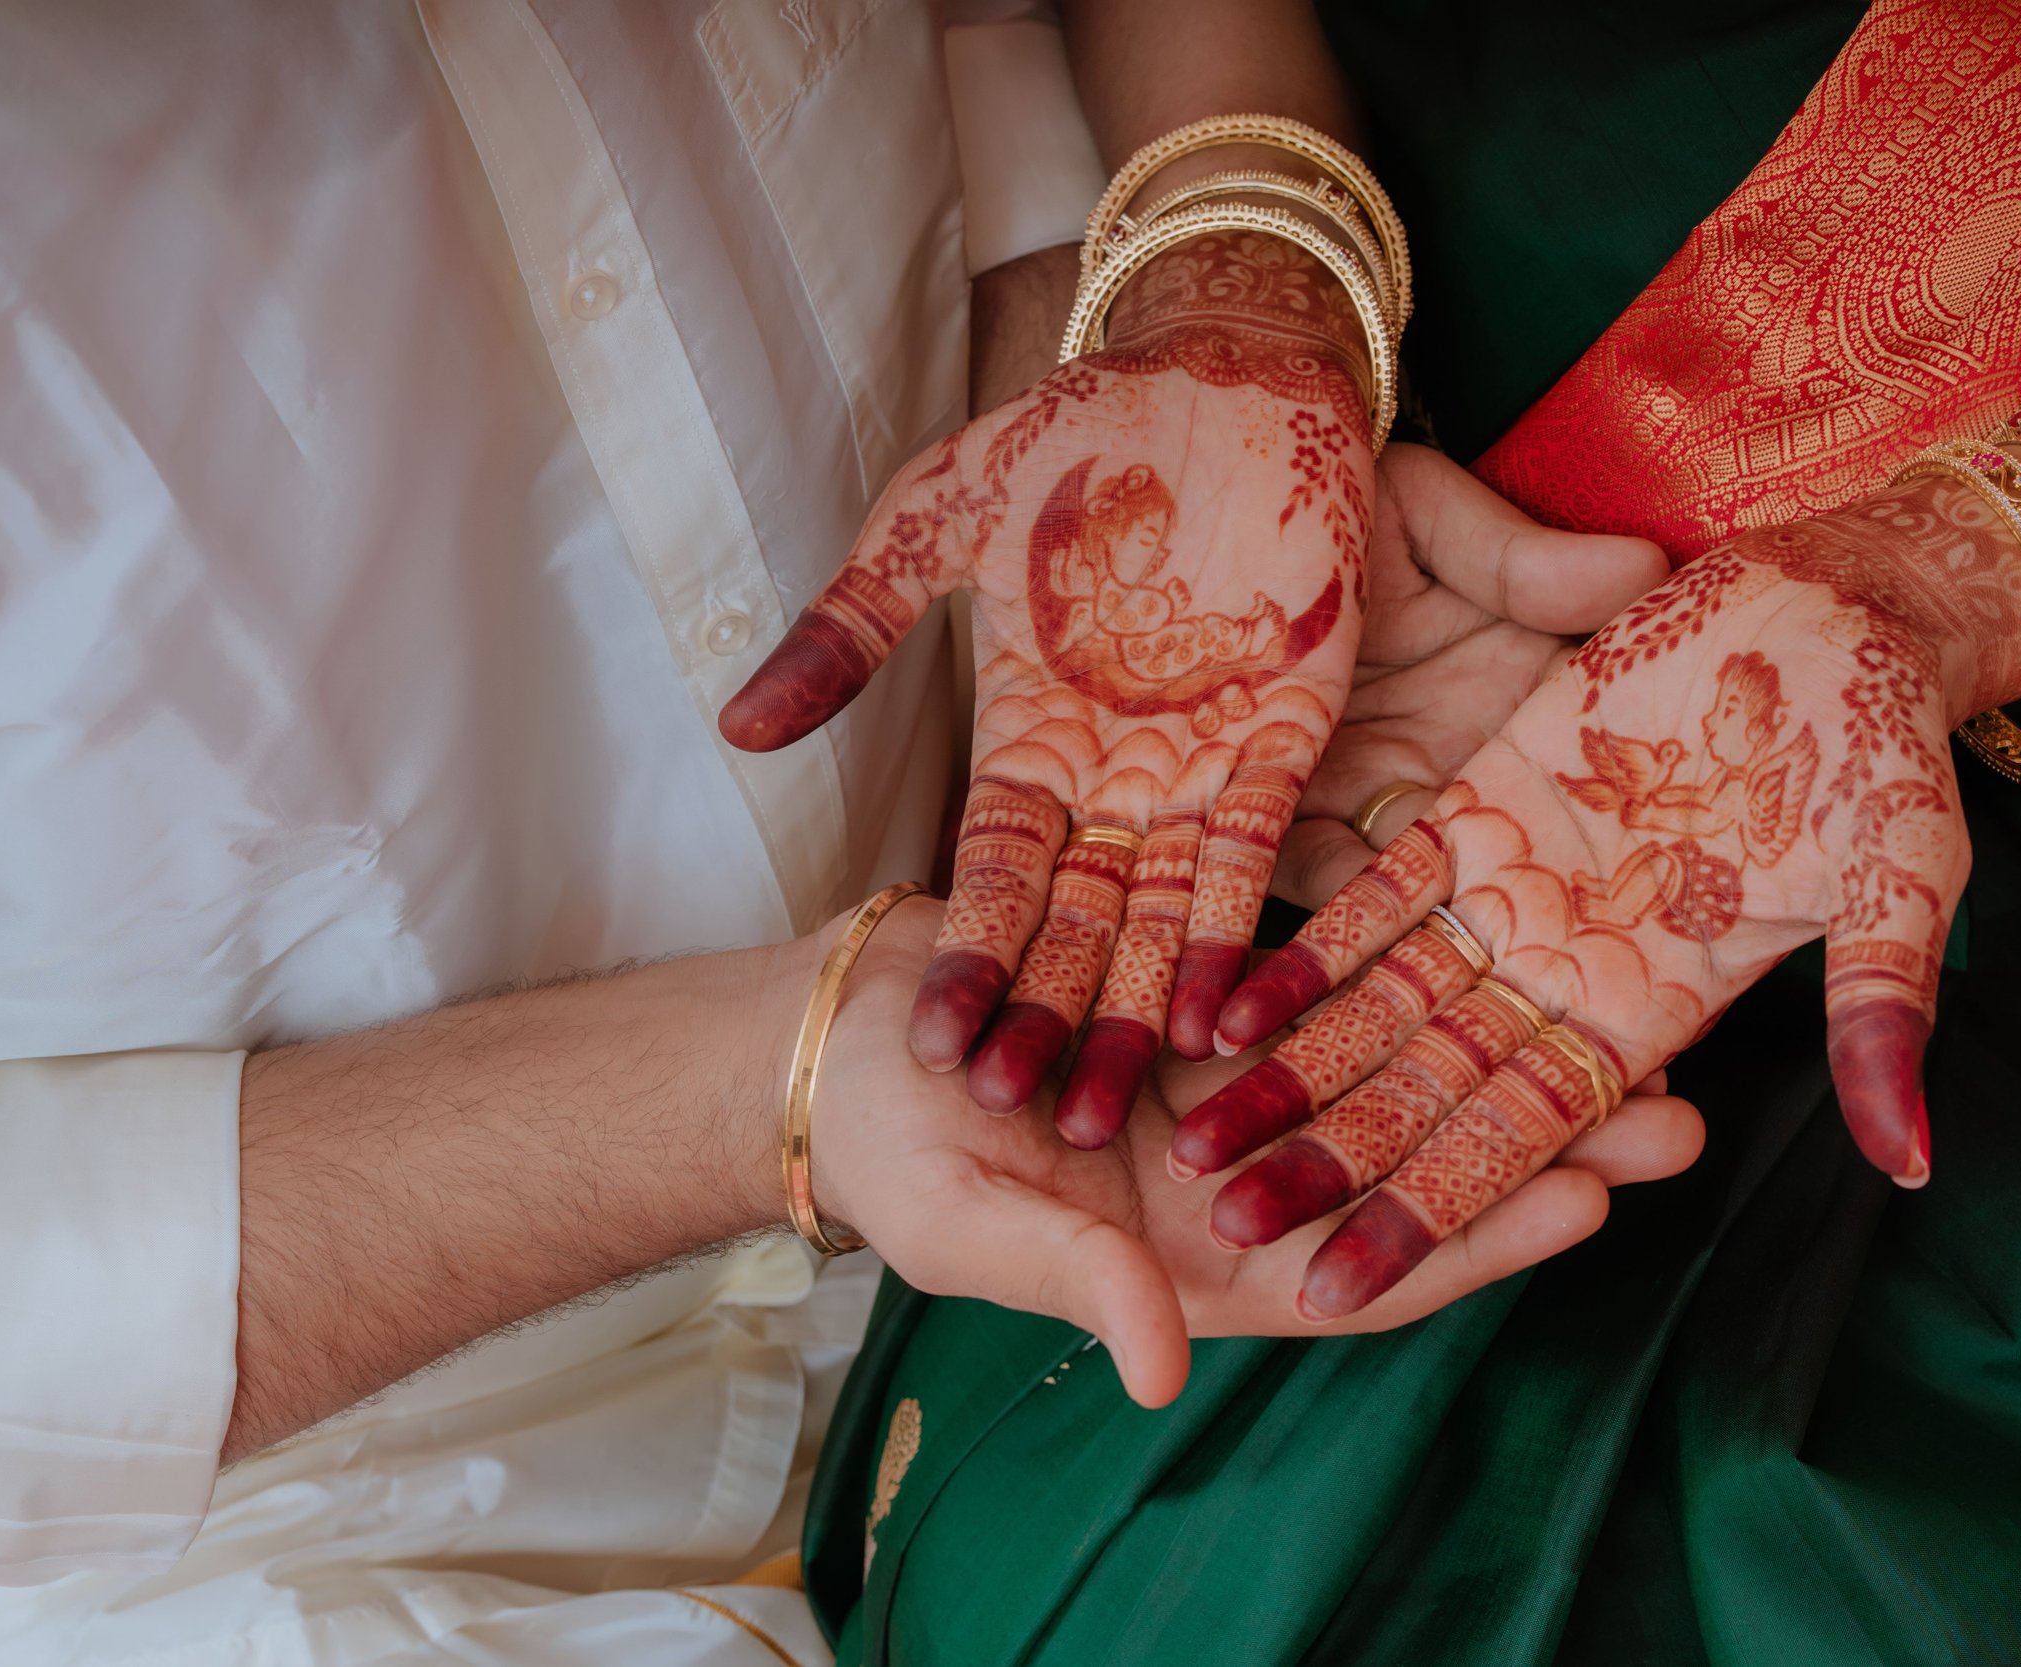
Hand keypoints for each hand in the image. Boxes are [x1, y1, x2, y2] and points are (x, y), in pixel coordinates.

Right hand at [721, 230, 1373, 1133]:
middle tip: (1023, 1122)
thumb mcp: (933, 520)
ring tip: (1111, 1111)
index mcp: (1028, 736)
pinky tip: (1215, 1016)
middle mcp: (1111, 772)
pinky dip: (1232, 931)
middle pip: (1074, 918)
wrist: (1216, 366)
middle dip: (1049, 1018)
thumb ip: (850, 627)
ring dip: (1132, 1005)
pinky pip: (1257, 852)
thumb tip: (736, 726)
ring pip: (1160, 913)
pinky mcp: (1283, 735)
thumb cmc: (1072, 432)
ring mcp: (1199, 762)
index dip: (966, 955)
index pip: (990, 870)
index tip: (932, 1049)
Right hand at [806, 897, 1703, 1405]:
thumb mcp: (973, 1227)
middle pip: (1417, 1170)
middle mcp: (1252, 1181)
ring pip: (1400, 1073)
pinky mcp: (1230, 999)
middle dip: (1541, 1146)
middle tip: (1676, 1113)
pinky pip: (1340, 989)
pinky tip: (1498, 934)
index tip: (1584, 1206)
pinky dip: (1412, 970)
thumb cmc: (894, 1156)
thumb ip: (1074, 1286)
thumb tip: (1163, 1374)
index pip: (1369, 1269)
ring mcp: (1247, 1087)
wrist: (841, 1039)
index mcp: (1207, 1265)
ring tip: (1632, 1016)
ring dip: (1503, 1050)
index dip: (1473, 1243)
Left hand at [1175, 475, 2020, 1318]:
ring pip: (1379, 1006)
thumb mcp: (1903, 863)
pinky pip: (1369, 894)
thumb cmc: (1886, 736)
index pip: (1524, 1132)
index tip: (1341, 1288)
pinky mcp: (1475, 807)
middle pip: (1426, 1089)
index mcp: (1658, 1002)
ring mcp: (1514, 890)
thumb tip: (1908, 1167)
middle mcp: (1568, 967)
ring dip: (1289, 1073)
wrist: (1838, 610)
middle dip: (1329, 1163)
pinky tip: (1218, 1003)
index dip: (1432, 1210)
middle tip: (1217, 1228)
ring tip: (1184, 1143)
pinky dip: (1301, 949)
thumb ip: (1880, 1002)